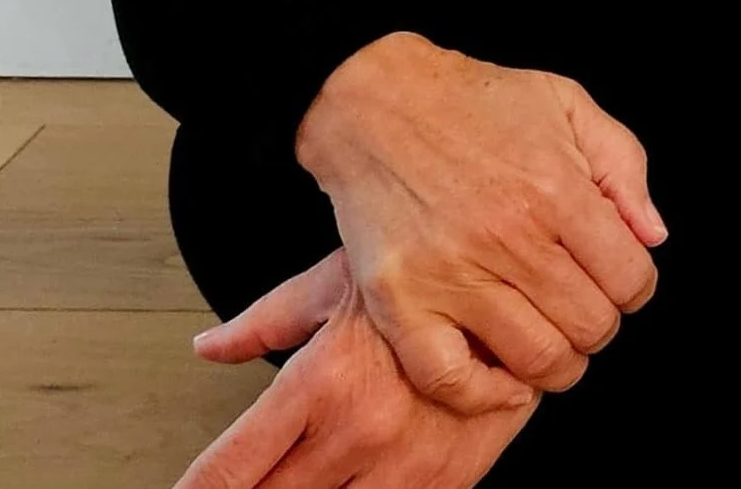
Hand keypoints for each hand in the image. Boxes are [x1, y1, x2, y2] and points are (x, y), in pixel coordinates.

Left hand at [176, 251, 537, 488]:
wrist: (533, 288)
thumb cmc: (433, 274)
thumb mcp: (340, 282)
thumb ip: (266, 321)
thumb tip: (206, 347)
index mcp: (319, 382)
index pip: (227, 471)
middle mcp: (356, 432)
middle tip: (249, 484)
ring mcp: (403, 467)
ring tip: (307, 478)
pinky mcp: (446, 486)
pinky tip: (353, 486)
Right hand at [294, 32, 665, 415]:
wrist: (380, 104)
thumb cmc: (479, 103)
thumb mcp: (570, 105)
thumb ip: (625, 167)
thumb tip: (653, 236)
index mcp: (557, 190)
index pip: (630, 279)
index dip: (635, 287)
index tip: (618, 278)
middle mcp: (508, 238)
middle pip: (589, 327)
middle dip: (600, 324)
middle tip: (583, 305)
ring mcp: (451, 276)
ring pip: (534, 361)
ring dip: (557, 362)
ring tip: (552, 337)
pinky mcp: (400, 303)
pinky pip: (450, 379)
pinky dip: (485, 394)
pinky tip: (505, 378)